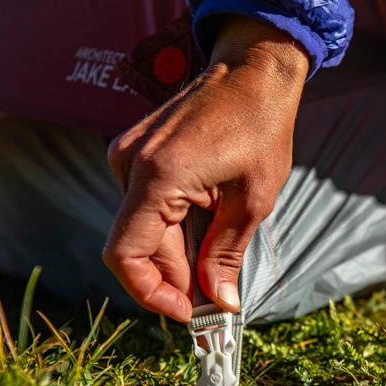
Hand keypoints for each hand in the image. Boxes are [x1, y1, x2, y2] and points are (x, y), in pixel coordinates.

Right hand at [103, 17, 308, 321]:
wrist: (254, 72)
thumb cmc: (260, 127)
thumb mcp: (253, 200)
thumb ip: (227, 253)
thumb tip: (218, 301)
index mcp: (157, 175)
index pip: (125, 254)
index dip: (151, 293)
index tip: (185, 312)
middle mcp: (130, 164)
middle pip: (138, 247)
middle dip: (174, 280)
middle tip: (213, 303)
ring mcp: (130, 156)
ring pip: (143, 230)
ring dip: (176, 257)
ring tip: (217, 270)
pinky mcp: (139, 154)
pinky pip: (148, 208)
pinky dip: (173, 231)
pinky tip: (206, 235)